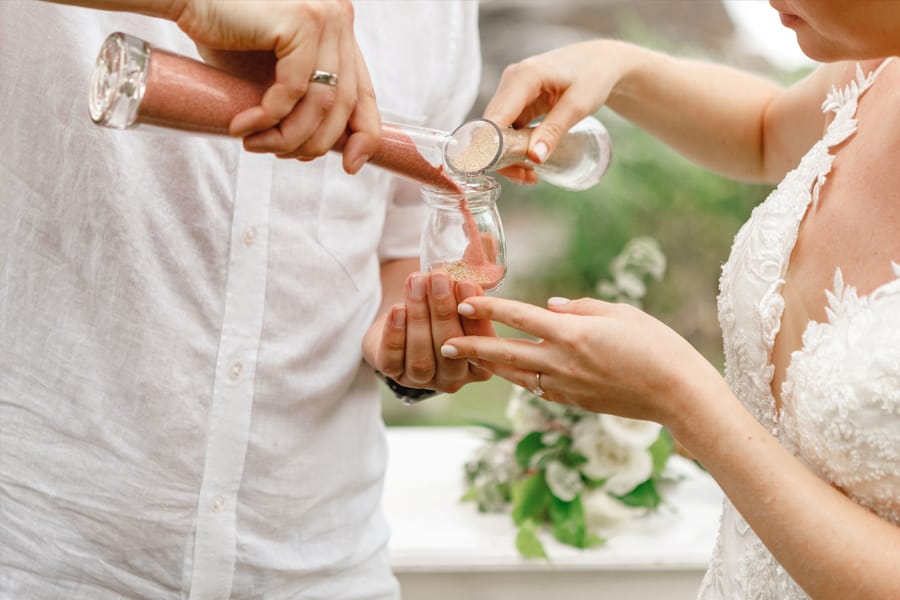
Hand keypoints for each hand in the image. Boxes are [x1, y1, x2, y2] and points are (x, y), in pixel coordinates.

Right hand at [175, 0, 379, 172]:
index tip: (351, 167)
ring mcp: (325, 15)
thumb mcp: (273, 78)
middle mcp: (340, 18)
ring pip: (321, 102)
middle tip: (277, 154)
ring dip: (288, 136)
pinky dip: (269, 117)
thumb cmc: (223, 38)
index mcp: (340, 32)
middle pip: (345, 103)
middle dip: (313, 142)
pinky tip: (244, 126)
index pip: (365, 93)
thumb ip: (301, 103)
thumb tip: (316, 150)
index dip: (365, 135)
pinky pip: (293, 89)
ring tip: (255, 145)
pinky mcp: (301, 19)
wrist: (188, 2)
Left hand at [365, 271, 494, 393]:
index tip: (467, 283)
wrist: (406, 308)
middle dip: (443, 311)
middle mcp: (453, 377)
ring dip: (419, 317)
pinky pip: (392, 359)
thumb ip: (476, 265)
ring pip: (421, 358)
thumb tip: (486, 239)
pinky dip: (395, 334)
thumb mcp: (461, 282)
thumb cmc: (442, 297)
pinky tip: (397, 309)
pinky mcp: (392, 372)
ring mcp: (422, 379)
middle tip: (439, 278)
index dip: (475, 314)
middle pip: (450, 350)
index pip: (482, 344)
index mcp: (480, 362)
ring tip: (417, 283)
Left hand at [439, 295, 716, 425]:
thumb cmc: (656, 345)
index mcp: (571, 333)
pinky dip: (523, 379)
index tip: (466, 302)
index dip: (490, 308)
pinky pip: (540, 389)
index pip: (519, 317)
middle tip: (445, 345)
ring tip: (471, 358)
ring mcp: (566, 387)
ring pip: (517, 375)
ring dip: (492, 366)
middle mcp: (562, 362)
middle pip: (505, 354)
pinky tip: (516, 373)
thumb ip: (580, 307)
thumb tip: (550, 305)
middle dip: (472, 348)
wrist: (677, 394)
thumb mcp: (619, 313)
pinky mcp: (575, 403)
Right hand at [483, 40, 623, 183]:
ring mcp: (512, 89)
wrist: (601, 60)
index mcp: (524, 77)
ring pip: (498, 129)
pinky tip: (529, 160)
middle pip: (492, 126)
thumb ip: (554, 131)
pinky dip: (515, 146)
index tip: (500, 171)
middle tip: (526, 178)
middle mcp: (511, 80)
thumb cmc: (594, 76)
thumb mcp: (578, 106)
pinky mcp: (517, 99)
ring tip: (530, 175)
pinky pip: (508, 127)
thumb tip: (534, 158)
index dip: (490, 145)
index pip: (496, 117)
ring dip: (509, 154)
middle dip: (503, 155)